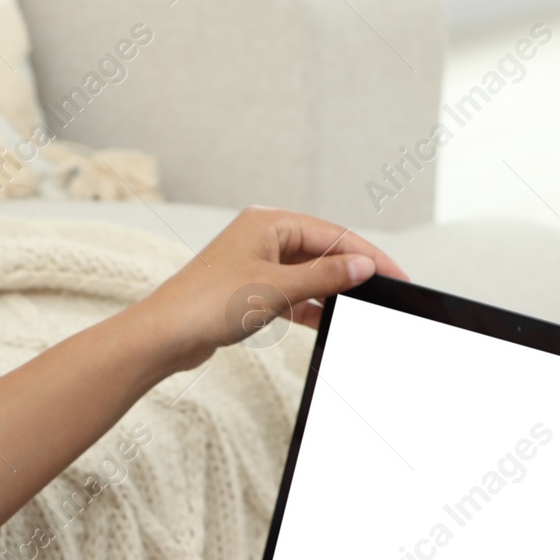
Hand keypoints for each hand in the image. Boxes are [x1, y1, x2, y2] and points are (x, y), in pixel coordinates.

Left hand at [136, 207, 409, 374]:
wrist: (163, 336)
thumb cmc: (207, 304)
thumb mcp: (276, 289)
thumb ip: (324, 277)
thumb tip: (363, 266)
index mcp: (268, 222)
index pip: (332, 233)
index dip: (367, 254)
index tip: (396, 274)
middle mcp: (262, 237)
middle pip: (322, 251)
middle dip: (352, 272)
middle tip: (386, 292)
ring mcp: (255, 265)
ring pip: (307, 275)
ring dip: (331, 291)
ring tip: (363, 308)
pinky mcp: (248, 291)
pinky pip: (291, 295)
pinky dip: (310, 307)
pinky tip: (329, 320)